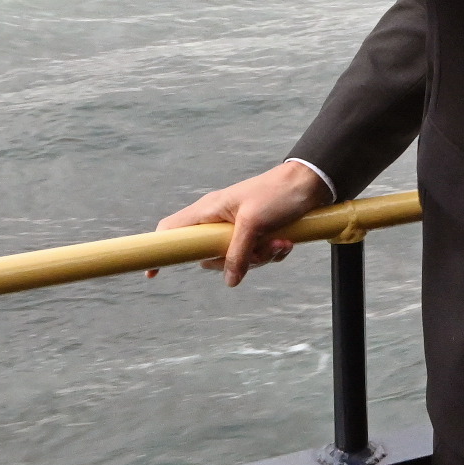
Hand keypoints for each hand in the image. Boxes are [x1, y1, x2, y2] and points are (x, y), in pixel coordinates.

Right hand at [159, 160, 332, 284]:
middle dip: (236, 260)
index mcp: (209, 210)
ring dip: (261, 256)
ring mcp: (237, 229)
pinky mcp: (256, 235)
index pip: (172, 229)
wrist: (310, 183)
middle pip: (209, 256)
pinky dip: (272, 253)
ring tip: (280, 242)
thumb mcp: (254, 223)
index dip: (161, 250)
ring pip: (236, 260)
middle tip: (257, 249)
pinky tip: (286, 242)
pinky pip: (256, 257)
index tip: (153, 273)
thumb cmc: (277, 193)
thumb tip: (230, 280)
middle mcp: (219, 220)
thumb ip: (238, 253)